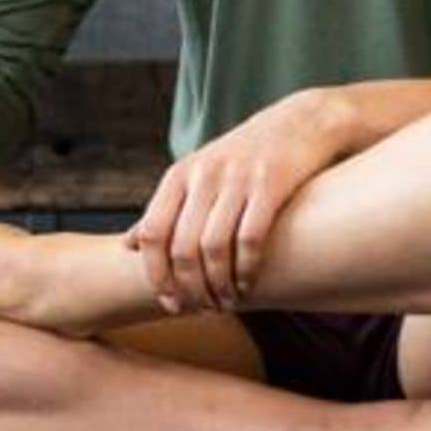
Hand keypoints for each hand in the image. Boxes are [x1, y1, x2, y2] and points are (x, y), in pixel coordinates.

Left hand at [122, 88, 346, 314]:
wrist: (302, 121)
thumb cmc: (246, 155)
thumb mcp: (199, 173)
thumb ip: (166, 209)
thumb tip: (128, 244)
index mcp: (180, 174)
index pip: (153, 233)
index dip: (156, 275)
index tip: (169, 303)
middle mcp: (204, 174)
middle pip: (182, 248)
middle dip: (190, 289)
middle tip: (202, 309)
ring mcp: (237, 177)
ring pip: (214, 248)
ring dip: (218, 286)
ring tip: (226, 302)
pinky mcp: (271, 183)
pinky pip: (250, 239)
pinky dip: (245, 270)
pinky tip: (247, 284)